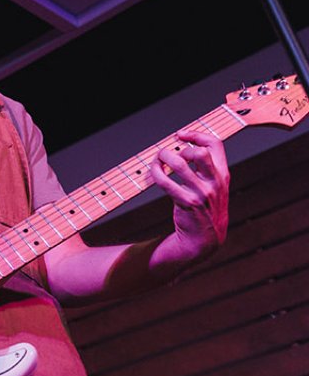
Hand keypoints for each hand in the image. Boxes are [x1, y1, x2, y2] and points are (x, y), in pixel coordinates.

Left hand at [150, 129, 229, 261]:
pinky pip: (165, 181)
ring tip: (157, 161)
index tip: (181, 135)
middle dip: (180, 148)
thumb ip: (207, 169)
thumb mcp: (215, 188)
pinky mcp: (186, 203)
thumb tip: (185, 147)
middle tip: (171, 155)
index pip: (216, 145)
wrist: (204, 240)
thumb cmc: (205, 210)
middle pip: (200, 152)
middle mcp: (215, 183)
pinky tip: (153, 172)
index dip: (196, 135)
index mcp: (222, 175)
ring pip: (179, 163)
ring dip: (163, 158)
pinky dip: (155, 172)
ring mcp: (201, 193)